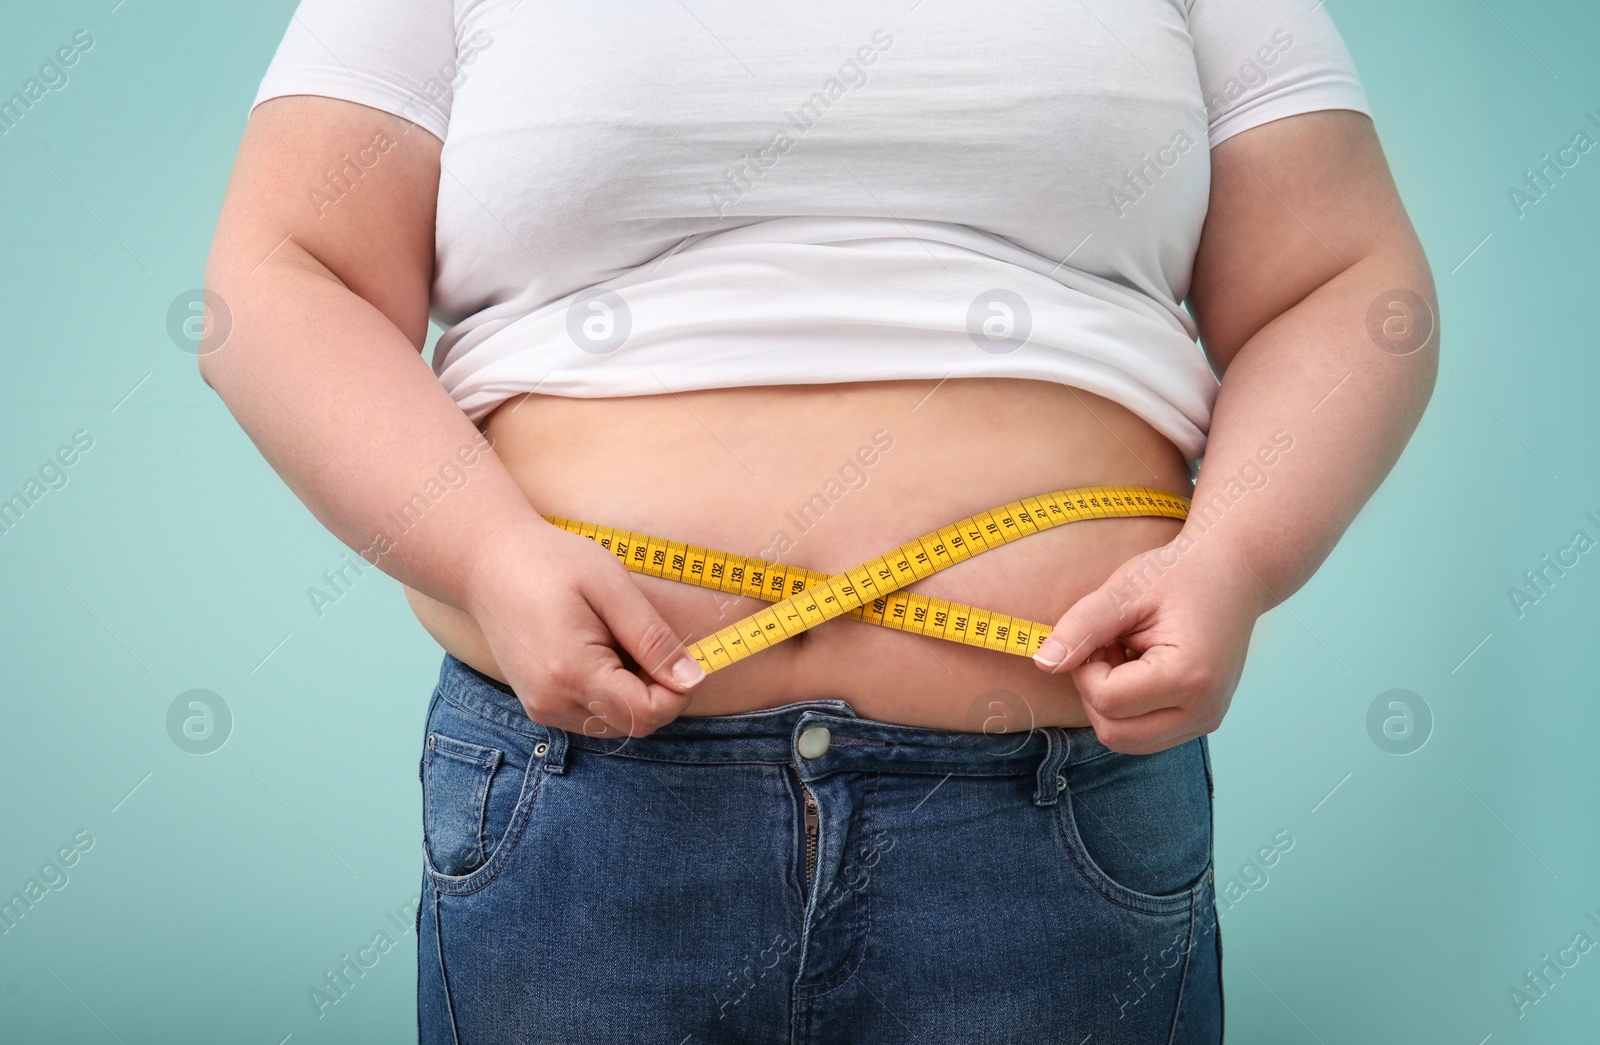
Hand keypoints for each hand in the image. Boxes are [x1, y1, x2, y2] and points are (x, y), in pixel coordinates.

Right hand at [461, 520, 704, 737]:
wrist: (488, 562)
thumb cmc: (550, 562)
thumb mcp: (611, 587)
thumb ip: (653, 639)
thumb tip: (693, 679)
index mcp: (573, 674)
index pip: (647, 715)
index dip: (679, 692)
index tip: (687, 656)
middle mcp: (554, 702)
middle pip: (634, 725)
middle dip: (659, 691)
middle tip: (650, 639)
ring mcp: (543, 707)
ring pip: (616, 724)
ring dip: (636, 692)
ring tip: (620, 640)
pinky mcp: (539, 703)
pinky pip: (593, 715)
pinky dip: (612, 692)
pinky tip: (603, 651)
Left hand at [1032, 536, 1262, 753]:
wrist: (1233, 572)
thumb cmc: (1177, 575)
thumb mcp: (1124, 591)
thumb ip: (1080, 627)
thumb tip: (1042, 663)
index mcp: (1189, 678)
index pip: (1106, 701)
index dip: (1087, 668)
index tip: (1102, 634)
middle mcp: (1203, 711)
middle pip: (1113, 734)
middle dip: (1095, 691)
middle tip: (1110, 646)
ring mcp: (1205, 722)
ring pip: (1125, 740)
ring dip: (1110, 702)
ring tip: (1126, 655)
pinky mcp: (1199, 722)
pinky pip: (1142, 734)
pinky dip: (1128, 708)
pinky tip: (1139, 668)